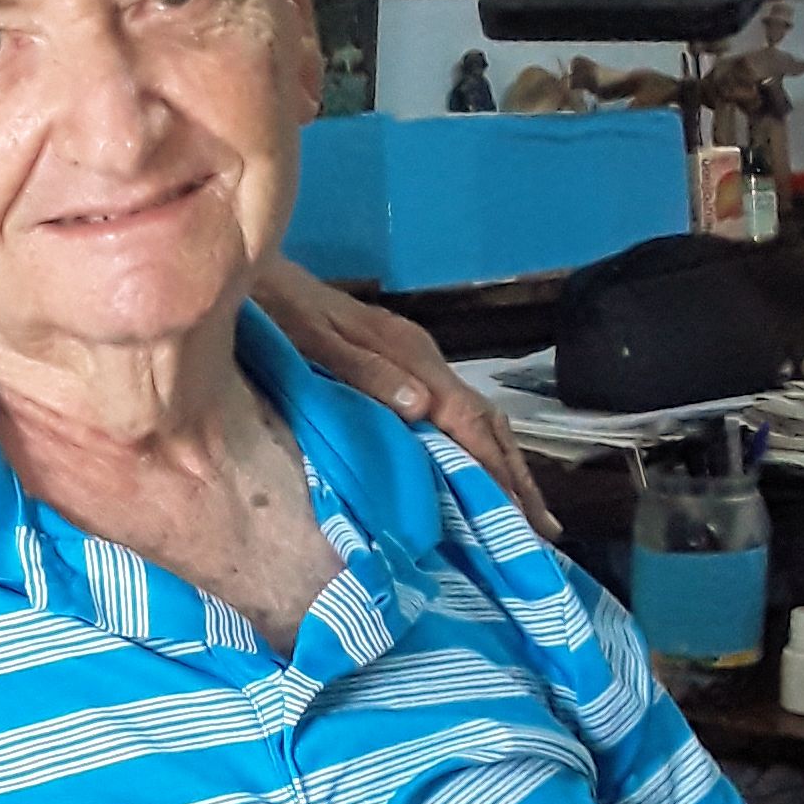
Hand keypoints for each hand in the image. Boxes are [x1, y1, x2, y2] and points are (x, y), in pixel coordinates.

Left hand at [250, 256, 557, 536]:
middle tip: (544, 528)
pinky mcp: (401, 364)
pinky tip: (477, 473)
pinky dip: (476, 446)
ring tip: (524, 512)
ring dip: (503, 463)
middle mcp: (423, 356)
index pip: (468, 419)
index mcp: (409, 354)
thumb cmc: (280, 312)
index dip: (497, 468)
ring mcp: (415, 359)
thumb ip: (366, 372)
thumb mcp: (313, 342)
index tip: (522, 514)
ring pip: (475, 416)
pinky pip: (453, 412)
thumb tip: (423, 407)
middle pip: (486, 420)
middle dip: (516, 474)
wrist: (259, 274)